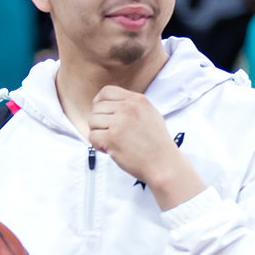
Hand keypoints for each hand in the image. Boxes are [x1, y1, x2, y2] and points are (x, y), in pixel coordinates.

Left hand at [88, 86, 201, 208]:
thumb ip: (132, 106)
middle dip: (98, 121)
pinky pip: (92, 136)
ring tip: (108, 141)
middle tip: (107, 133)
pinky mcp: (112, 138)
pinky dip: (97, 144)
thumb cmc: (156, 143)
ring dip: (97, 133)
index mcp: (137, 100)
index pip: (107, 91)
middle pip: (97, 107)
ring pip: (92, 121)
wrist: (162, 163)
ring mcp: (120, 122)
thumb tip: (111, 104)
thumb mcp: (150, 114)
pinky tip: (108, 149)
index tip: (101, 114)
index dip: (99, 102)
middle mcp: (128, 108)